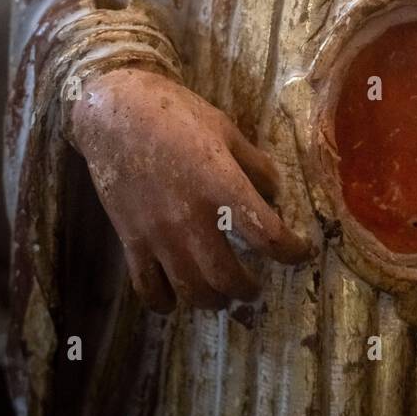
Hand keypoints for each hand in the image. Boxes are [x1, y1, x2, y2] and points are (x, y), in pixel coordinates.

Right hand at [69, 67, 313, 312]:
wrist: (115, 113)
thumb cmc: (175, 114)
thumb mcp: (225, 129)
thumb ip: (253, 163)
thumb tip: (274, 192)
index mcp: (222, 186)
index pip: (268, 236)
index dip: (292, 251)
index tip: (301, 252)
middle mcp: (192, 218)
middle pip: (228, 276)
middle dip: (248, 289)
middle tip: (255, 287)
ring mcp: (159, 234)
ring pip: (191, 290)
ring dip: (212, 300)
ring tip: (221, 296)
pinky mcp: (131, 241)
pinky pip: (148, 288)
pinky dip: (164, 302)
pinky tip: (174, 299)